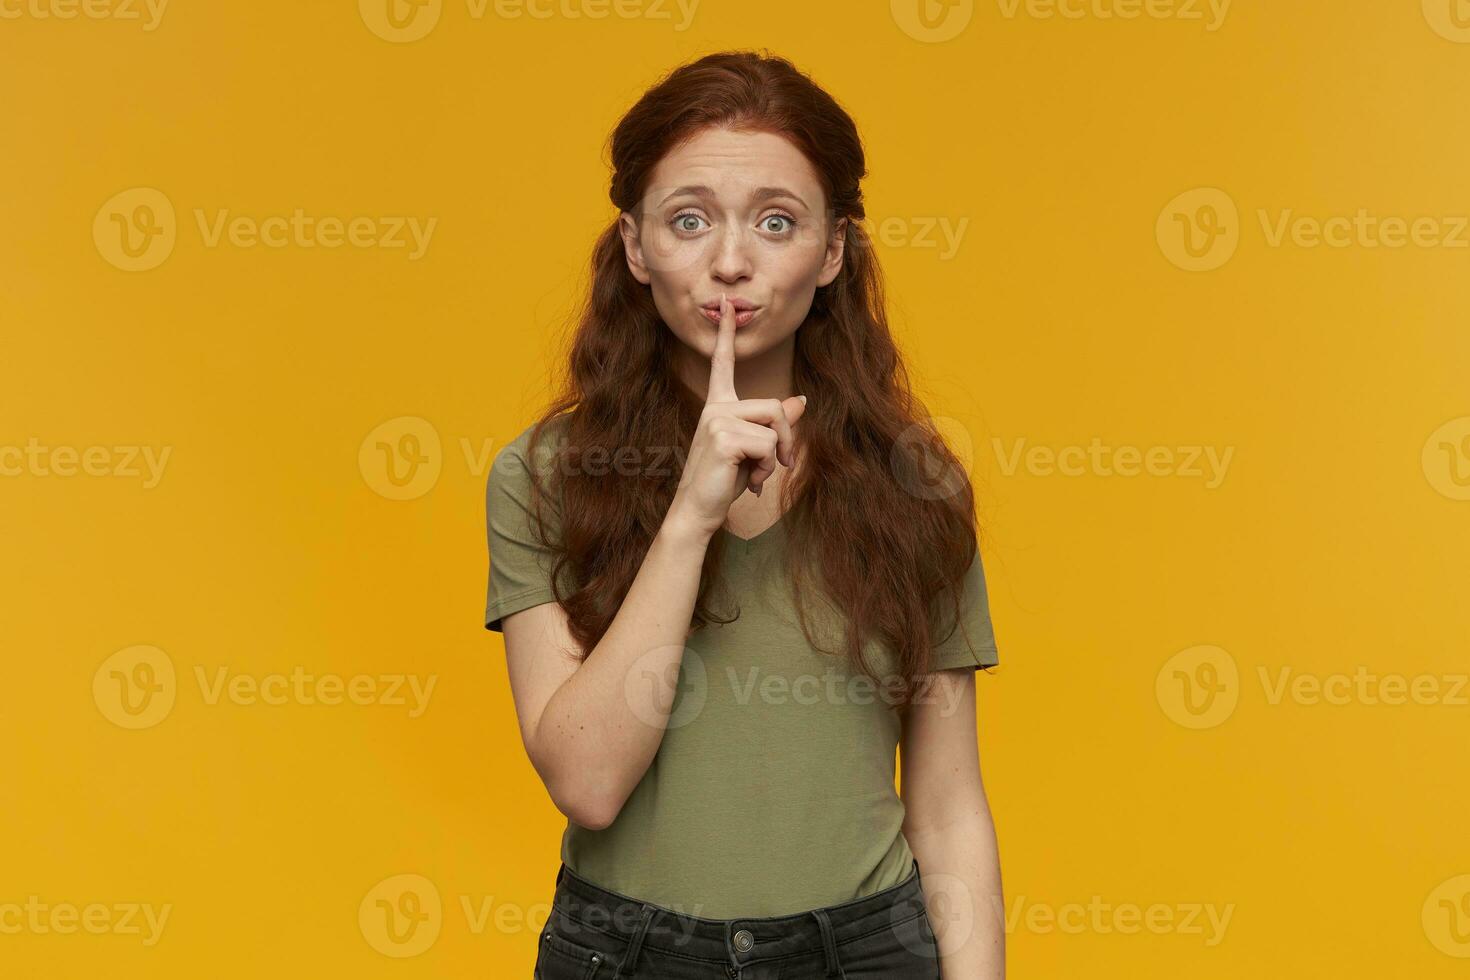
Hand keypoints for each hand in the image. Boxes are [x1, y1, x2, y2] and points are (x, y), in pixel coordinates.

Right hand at [666, 293, 807, 537]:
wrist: (698, 511)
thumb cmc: (722, 482)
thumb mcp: (754, 451)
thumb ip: (774, 424)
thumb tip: (801, 401)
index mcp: (718, 406)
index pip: (723, 363)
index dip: (726, 334)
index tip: (727, 304)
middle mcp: (716, 407)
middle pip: (774, 406)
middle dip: (787, 439)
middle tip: (781, 466)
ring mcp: (717, 419)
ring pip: (774, 425)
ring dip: (776, 457)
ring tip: (755, 476)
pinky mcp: (722, 435)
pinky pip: (768, 443)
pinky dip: (766, 468)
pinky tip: (747, 482)